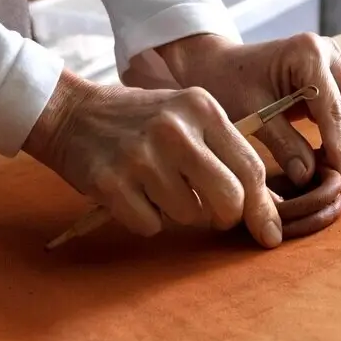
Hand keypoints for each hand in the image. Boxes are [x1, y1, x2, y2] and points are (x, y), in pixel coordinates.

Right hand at [24, 71, 281, 247]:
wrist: (71, 113)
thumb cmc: (140, 121)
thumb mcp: (188, 119)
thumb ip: (227, 155)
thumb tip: (269, 209)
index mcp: (201, 108)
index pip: (250, 168)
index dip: (262, 207)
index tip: (268, 232)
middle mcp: (174, 129)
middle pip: (228, 199)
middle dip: (225, 217)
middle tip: (210, 213)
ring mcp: (140, 156)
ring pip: (188, 216)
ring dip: (177, 214)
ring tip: (156, 187)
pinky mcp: (111, 182)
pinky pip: (150, 226)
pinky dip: (144, 219)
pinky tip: (131, 193)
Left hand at [149, 33, 340, 190]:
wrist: (216, 65)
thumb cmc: (227, 84)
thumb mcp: (251, 114)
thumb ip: (283, 144)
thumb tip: (309, 177)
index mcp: (308, 53)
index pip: (333, 110)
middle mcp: (327, 52)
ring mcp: (333, 63)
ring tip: (336, 175)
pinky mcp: (331, 76)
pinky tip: (328, 161)